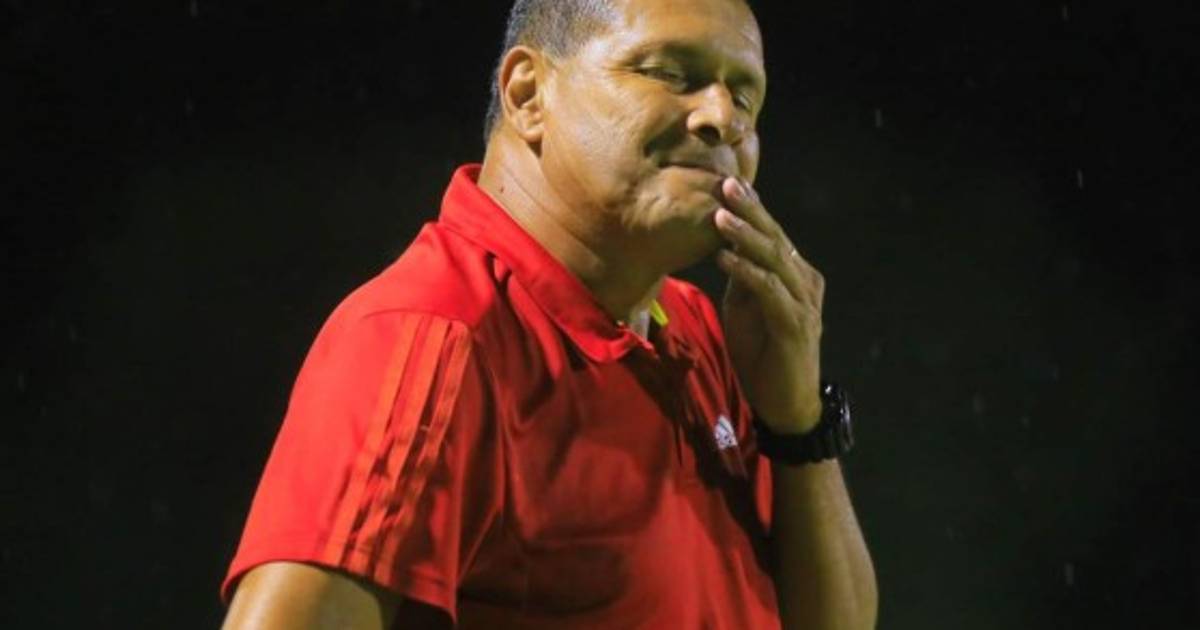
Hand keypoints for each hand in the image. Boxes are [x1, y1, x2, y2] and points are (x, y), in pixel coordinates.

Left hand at [713, 177, 824, 434]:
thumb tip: (723, 244)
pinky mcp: (795, 324)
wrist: (785, 402)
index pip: (772, 235)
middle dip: (749, 210)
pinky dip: (746, 271)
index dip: (751, 209)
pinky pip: (768, 291)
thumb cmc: (762, 355)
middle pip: (775, 239)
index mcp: (795, 275)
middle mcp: (804, 282)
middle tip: (725, 183)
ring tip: (719, 214)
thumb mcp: (745, 308)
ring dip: (744, 236)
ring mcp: (803, 303)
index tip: (725, 182)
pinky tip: (723, 257)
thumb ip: (742, 277)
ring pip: (774, 260)